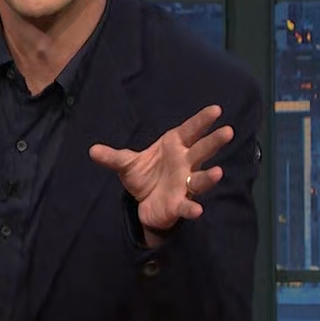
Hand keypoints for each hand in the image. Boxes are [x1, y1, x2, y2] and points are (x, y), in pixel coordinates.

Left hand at [89, 104, 233, 234]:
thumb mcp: (126, 164)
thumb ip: (112, 157)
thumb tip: (92, 150)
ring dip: (209, 177)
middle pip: (202, 151)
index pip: (191, 130)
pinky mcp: (180, 203)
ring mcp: (185, 183)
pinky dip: (192, 208)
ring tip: (218, 172)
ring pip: (201, 178)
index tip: (216, 110)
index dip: (203, 120)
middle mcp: (184, 163)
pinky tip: (197, 210)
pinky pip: (188, 205)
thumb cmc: (144, 176)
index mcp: (174, 146)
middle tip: (228, 131)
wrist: (145, 202)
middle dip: (214, 142)